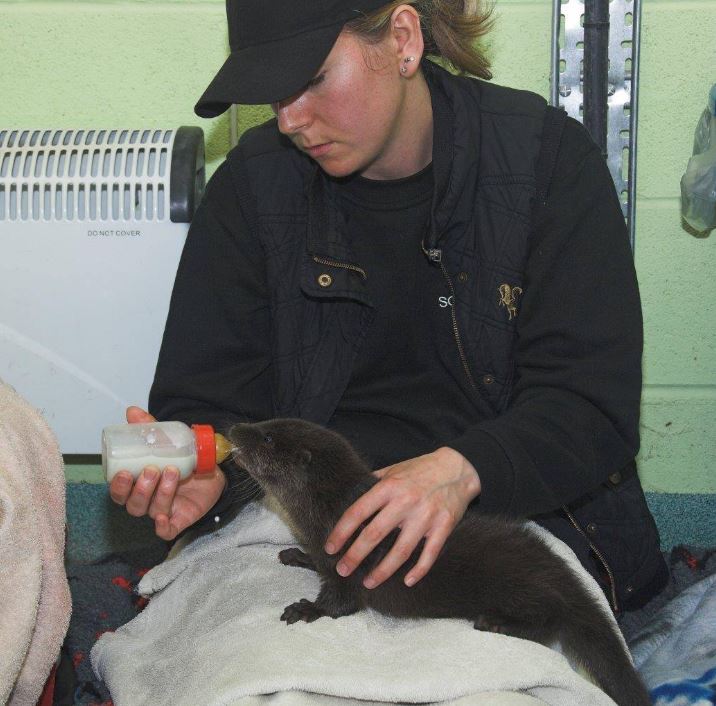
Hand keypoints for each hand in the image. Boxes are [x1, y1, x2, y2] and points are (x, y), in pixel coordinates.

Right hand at [108, 406, 225, 539]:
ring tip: (173, 472)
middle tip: (152, 470)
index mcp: (138, 483)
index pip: (118, 491)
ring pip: (151, 510)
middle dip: (139, 488)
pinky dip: (162, 527)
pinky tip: (163, 518)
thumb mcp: (168, 440)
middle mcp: (147, 500)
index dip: (117, 485)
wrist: (213, 468)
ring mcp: (162, 511)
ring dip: (160, 493)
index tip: (122, 472)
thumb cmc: (183, 458)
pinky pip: (166, 531)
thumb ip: (151, 428)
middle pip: (132, 504)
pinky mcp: (179, 519)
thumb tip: (132, 412)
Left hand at [323, 447, 480, 588]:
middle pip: (375, 534)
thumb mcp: (393, 470)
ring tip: (368, 582)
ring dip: (383, 571)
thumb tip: (349, 500)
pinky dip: (419, 570)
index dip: (341, 532)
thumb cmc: (420, 470)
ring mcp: (426, 516)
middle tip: (342, 570)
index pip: (358, 512)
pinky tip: (407, 581)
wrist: (457, 467)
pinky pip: (429, 554)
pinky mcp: (444, 526)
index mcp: (389, 486)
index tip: (331, 548)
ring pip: (401, 551)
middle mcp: (406, 501)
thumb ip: (373, 485)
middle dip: (355, 555)